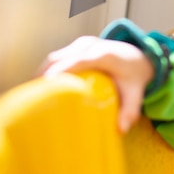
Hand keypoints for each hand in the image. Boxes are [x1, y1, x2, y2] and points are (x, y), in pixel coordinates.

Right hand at [38, 36, 154, 132]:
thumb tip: (121, 130)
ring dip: (42, 73)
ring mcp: (83, 43)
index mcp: (105, 54)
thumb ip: (130, 110)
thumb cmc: (135, 75)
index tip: (46, 84)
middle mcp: (91, 45)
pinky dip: (48, 70)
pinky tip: (42, 87)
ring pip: (55, 57)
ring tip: (33, 95)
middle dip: (44, 75)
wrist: (140, 56)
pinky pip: (58, 57)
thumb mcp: (136, 93)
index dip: (61, 70)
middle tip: (33, 98)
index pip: (79, 60)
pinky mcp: (77, 46)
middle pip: (61, 58)